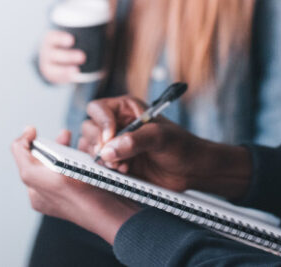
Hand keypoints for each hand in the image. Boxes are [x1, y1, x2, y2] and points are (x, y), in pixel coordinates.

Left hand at [11, 126, 138, 243]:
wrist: (112, 212)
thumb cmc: (75, 197)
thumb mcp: (34, 175)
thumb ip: (21, 155)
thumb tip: (24, 134)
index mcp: (36, 192)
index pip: (28, 159)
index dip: (32, 141)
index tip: (38, 130)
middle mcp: (53, 192)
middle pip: (50, 156)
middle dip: (56, 141)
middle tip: (66, 133)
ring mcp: (73, 189)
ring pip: (70, 158)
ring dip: (74, 146)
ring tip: (83, 141)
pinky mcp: (92, 186)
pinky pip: (86, 164)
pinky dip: (89, 155)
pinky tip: (94, 151)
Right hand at [37, 30, 85, 83]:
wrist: (52, 56)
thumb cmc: (68, 42)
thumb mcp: (71, 34)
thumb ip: (86, 30)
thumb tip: (107, 23)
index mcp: (51, 38)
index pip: (53, 37)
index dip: (61, 39)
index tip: (72, 40)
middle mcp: (47, 51)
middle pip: (54, 54)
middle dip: (68, 56)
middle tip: (82, 57)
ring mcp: (48, 65)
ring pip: (54, 68)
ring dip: (65, 70)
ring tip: (77, 70)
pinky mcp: (51, 75)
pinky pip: (57, 78)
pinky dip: (65, 77)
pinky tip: (74, 77)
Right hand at [77, 96, 199, 190]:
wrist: (191, 170)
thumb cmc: (181, 146)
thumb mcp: (160, 137)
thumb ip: (135, 141)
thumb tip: (108, 149)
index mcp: (126, 109)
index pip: (98, 109)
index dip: (100, 123)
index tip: (110, 138)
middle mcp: (116, 124)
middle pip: (89, 128)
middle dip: (99, 144)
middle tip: (114, 157)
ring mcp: (115, 144)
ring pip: (90, 147)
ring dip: (102, 158)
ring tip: (123, 166)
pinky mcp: (116, 163)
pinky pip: (99, 164)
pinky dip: (106, 169)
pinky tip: (125, 171)